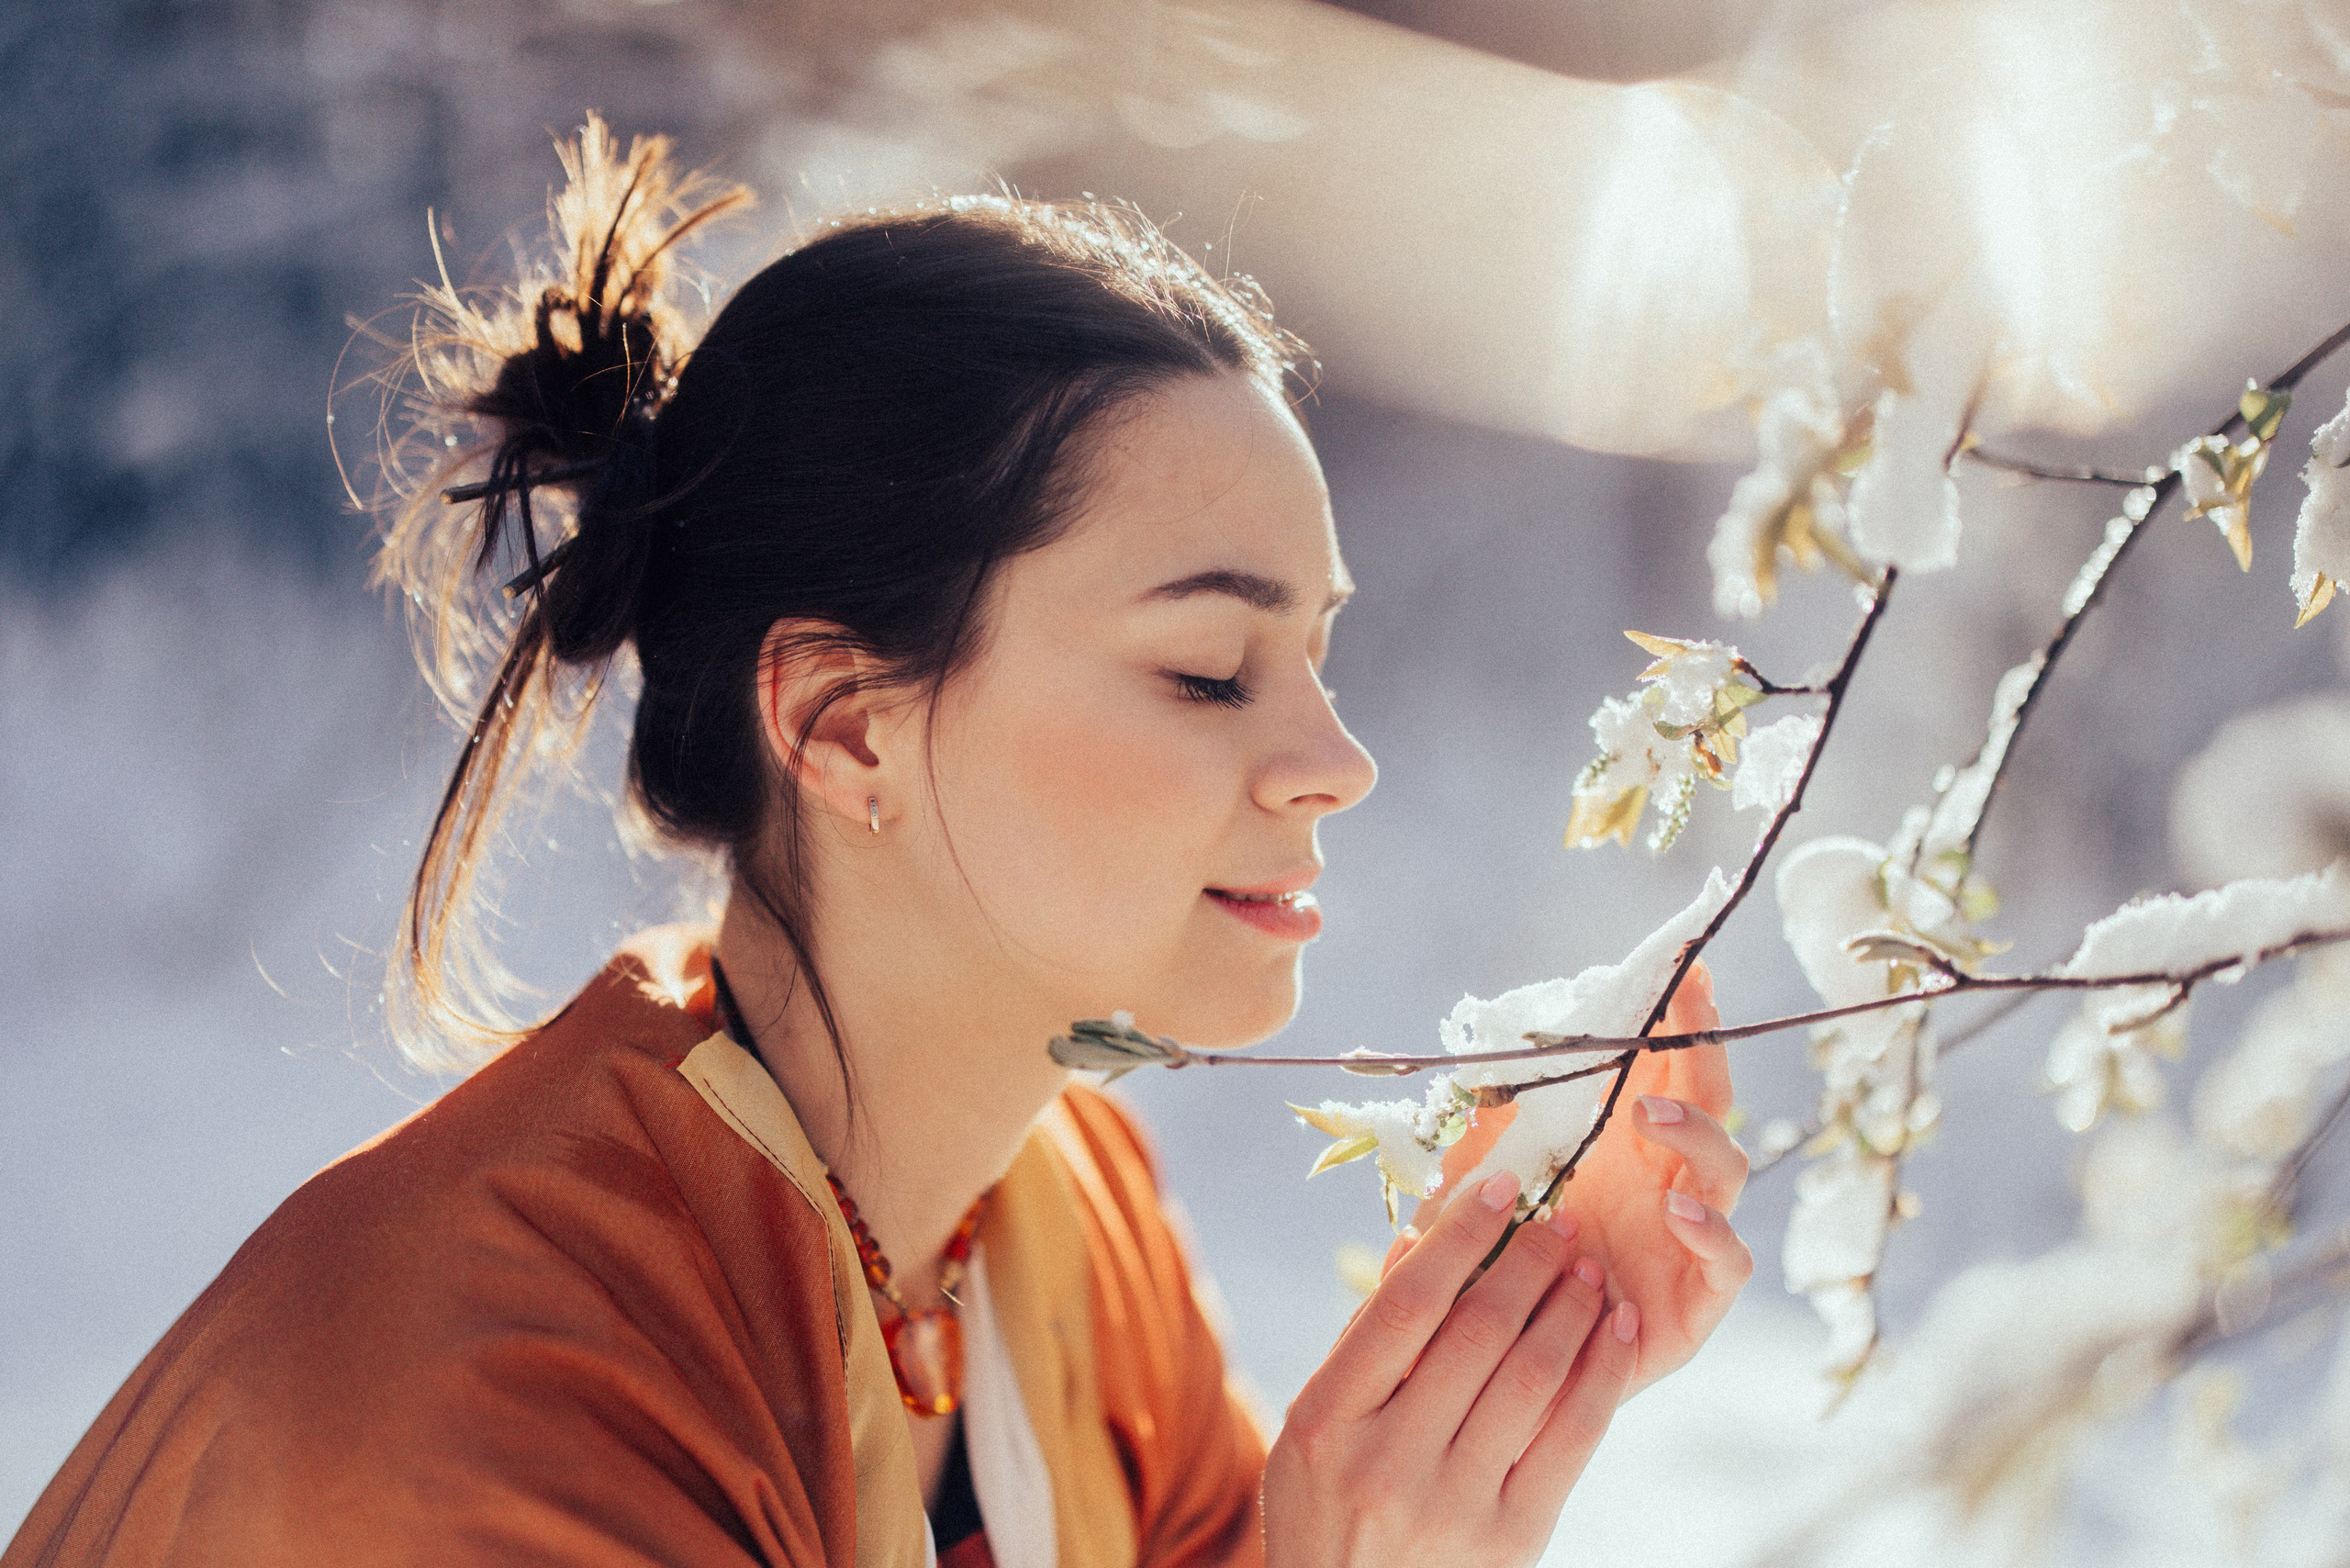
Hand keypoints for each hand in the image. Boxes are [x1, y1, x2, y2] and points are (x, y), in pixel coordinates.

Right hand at [1263, 1169, 1639, 1567]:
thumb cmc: (1328, 1505)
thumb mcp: (1315, 1424)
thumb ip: (1366, 1337)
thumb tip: (1422, 1236)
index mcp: (1327, 1418)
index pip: (1407, 1303)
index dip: (1461, 1235)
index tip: (1500, 1185)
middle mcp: (1388, 1460)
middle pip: (1478, 1332)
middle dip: (1530, 1262)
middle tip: (1560, 1219)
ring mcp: (1453, 1502)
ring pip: (1533, 1376)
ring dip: (1572, 1308)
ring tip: (1590, 1268)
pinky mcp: (1511, 1538)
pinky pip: (1572, 1437)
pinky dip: (1602, 1373)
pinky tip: (1617, 1331)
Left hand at [1407, 961, 1751, 1397]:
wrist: (1490, 1371)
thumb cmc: (1489, 1266)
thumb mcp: (1476, 1181)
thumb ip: (1486, 1122)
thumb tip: (1487, 1046)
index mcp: (1620, 1145)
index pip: (1661, 1066)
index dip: (1675, 1017)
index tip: (1679, 964)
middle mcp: (1664, 1181)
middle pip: (1706, 1100)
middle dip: (1699, 1045)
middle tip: (1681, 1002)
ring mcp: (1686, 1240)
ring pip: (1725, 1170)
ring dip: (1696, 1130)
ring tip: (1648, 1111)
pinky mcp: (1694, 1305)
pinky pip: (1725, 1264)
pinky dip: (1711, 1233)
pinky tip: (1678, 1211)